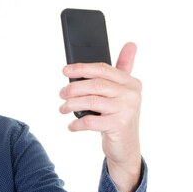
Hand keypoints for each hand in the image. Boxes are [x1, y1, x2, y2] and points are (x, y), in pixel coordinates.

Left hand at [59, 42, 141, 191]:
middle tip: (61, 93)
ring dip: (71, 104)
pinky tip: (71, 125)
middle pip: (96, 84)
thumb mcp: (123, 92)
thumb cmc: (119, 116)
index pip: (103, 69)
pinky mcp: (119, 126)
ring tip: (62, 108)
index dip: (82, 68)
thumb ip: (124, 69)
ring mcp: (126, 110)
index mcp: (131, 82)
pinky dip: (77, 123)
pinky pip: (91, 120)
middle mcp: (131, 94)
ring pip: (91, 101)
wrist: (126, 148)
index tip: (65, 70)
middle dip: (74, 87)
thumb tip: (131, 44)